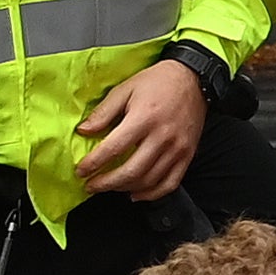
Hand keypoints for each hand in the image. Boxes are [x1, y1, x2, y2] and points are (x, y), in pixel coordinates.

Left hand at [77, 53, 208, 199]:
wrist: (194, 80)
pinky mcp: (187, 155)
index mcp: (144, 118)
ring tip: (110, 187)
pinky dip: (152, 194)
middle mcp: (162, 137)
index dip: (94, 163)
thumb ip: (104, 112)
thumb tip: (84, 131)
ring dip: (125, 188)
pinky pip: (170, 183)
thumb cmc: (158, 82)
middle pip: (131, 171)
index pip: (114, 149)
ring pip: (149, 180)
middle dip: (106, 183)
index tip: (82, 170)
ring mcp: (177, 149)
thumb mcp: (125, 89)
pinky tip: (136, 194)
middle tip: (91, 185)